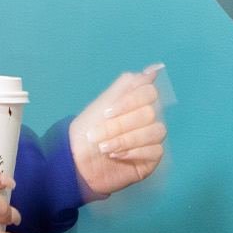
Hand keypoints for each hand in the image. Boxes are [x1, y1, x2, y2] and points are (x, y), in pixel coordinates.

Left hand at [68, 65, 166, 197]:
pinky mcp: (151, 159)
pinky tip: (117, 156)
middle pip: (149, 113)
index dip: (129, 102)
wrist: (75, 162)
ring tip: (105, 148)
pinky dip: (134, 152)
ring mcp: (150, 139)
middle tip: (99, 135)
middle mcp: (146, 120)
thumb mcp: (103, 104)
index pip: (149, 93)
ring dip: (126, 139)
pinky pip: (156, 151)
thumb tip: (154, 69)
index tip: (107, 112)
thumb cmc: (86, 132)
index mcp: (135, 104)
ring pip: (156, 131)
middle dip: (120, 125)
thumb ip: (128, 84)